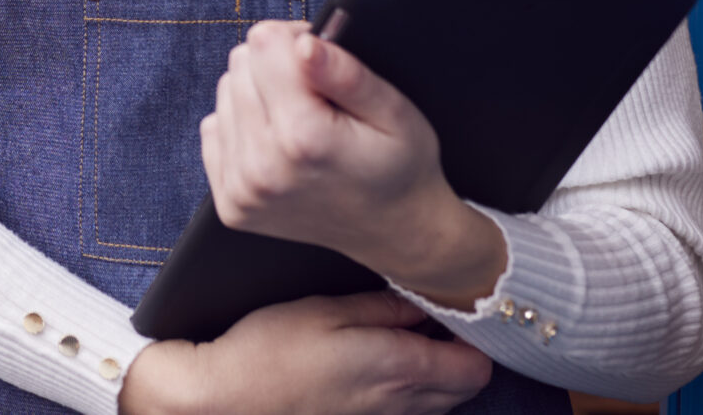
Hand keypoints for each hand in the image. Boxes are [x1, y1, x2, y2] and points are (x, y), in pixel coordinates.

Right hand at [117, 292, 492, 414]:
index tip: (456, 302)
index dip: (476, 333)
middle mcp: (400, 405)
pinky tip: (378, 360)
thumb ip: (383, 306)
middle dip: (461, 350)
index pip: (477, 366)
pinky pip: (409, 412)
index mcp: (399, 368)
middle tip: (434, 311)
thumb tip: (424, 298)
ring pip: (440, 402)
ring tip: (406, 332)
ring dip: (437, 371)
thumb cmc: (269, 350)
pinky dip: (411, 388)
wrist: (225, 401)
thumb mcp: (326, 309)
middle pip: (466, 387)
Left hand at [199, 22, 507, 307]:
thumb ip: (346, 74)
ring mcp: (242, 189)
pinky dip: (244, 127)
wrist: (393, 231)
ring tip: (302, 121)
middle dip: (277, 66)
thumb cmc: (399, 167)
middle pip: (240, 65)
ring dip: (259, 97)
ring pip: (225, 93)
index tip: (323, 61)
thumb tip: (305, 44)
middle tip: (317, 94)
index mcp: (304, 137)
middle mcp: (262, 166)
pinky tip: (280, 143)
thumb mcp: (396, 112)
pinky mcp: (230, 202)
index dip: (297, 40)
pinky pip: (215, 130)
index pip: (263, 42)